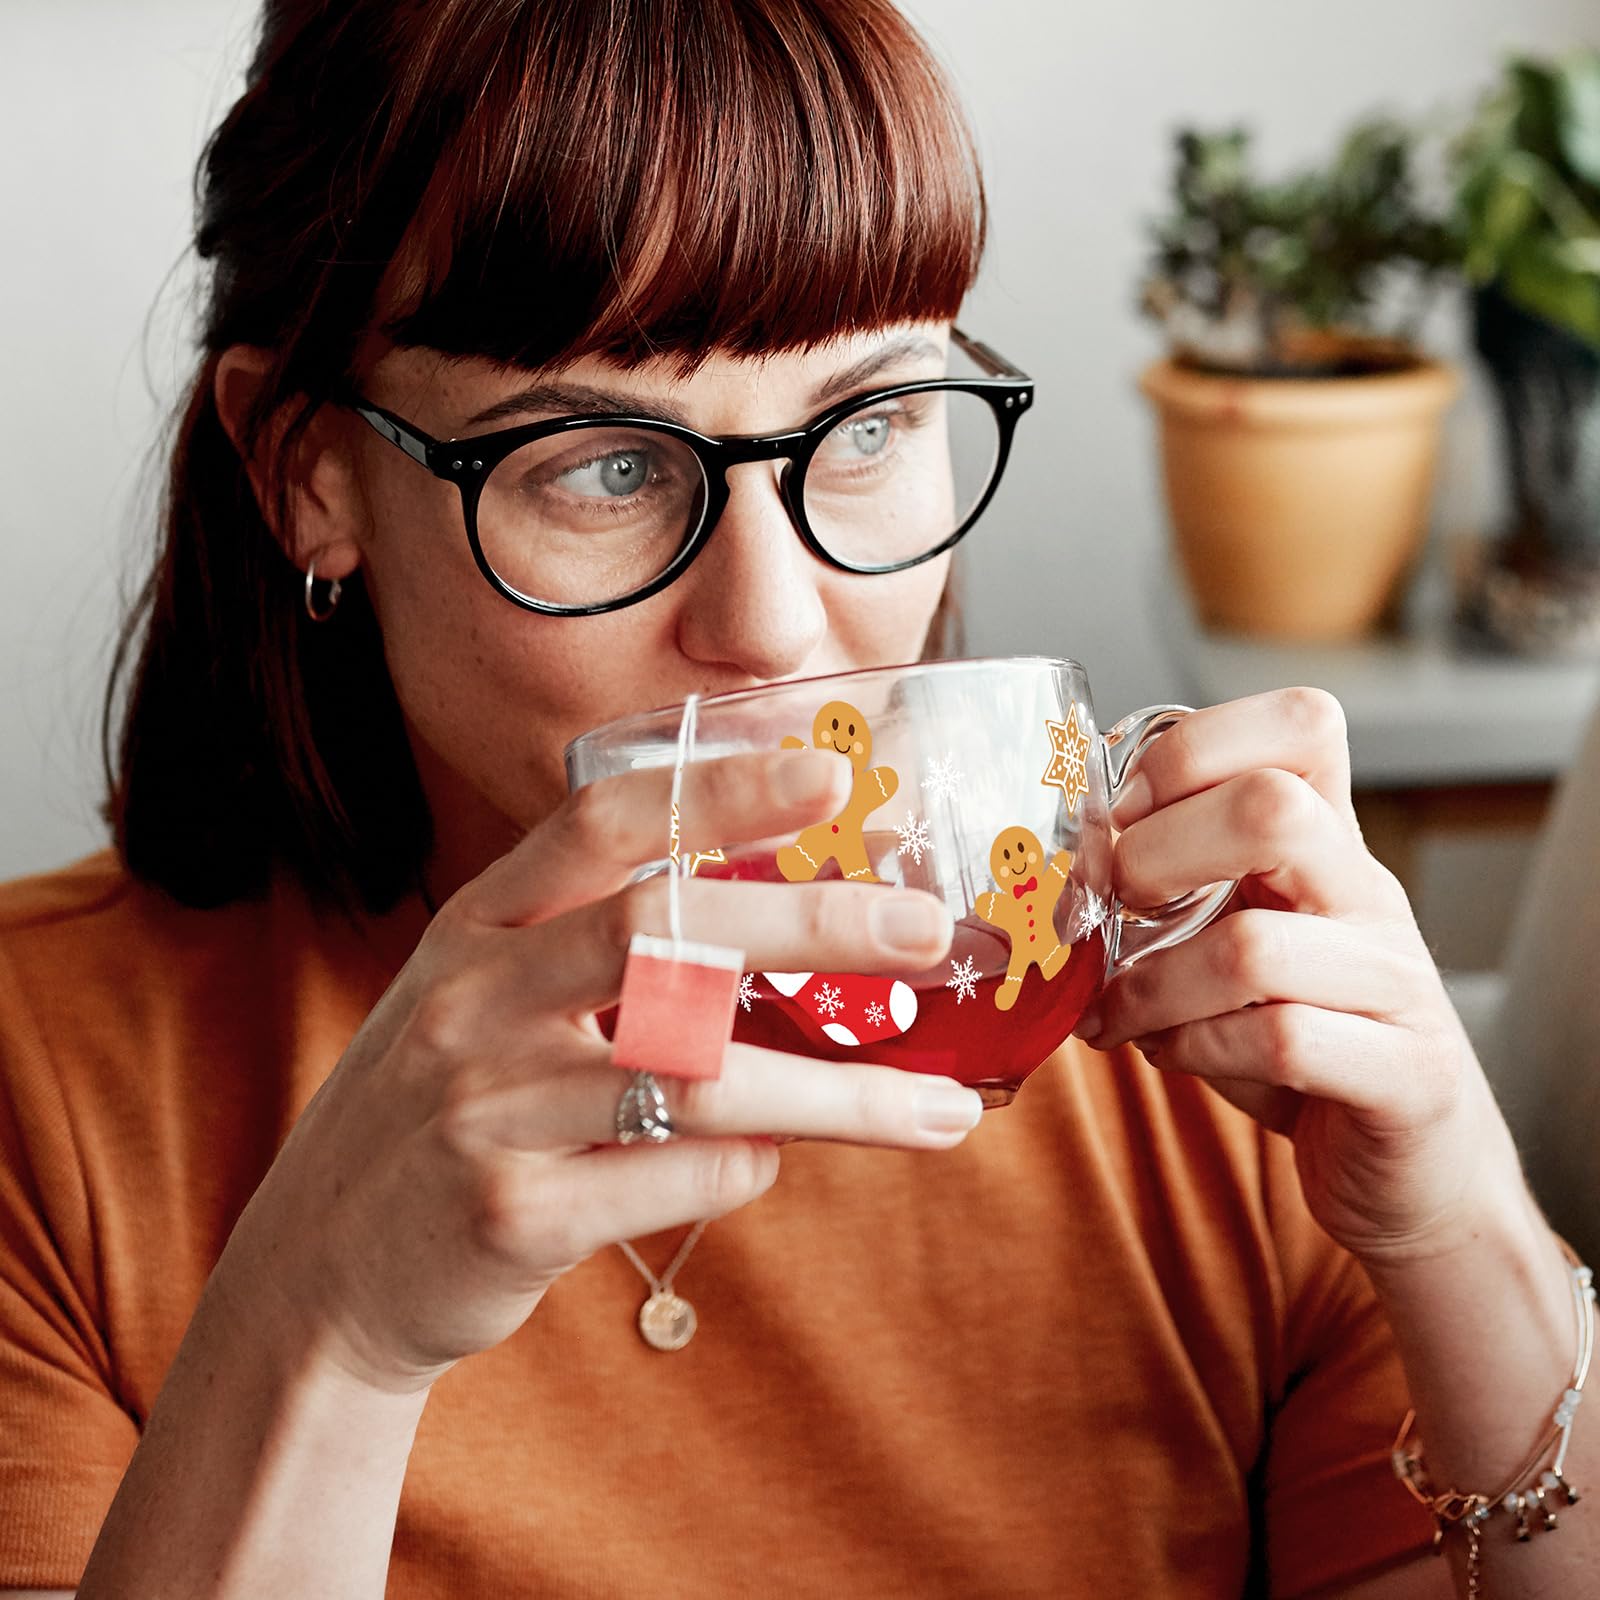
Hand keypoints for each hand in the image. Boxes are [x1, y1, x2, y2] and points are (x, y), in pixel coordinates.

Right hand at [222, 747, 970, 1390]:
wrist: (321, 1272)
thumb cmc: (447, 1109)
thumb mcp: (487, 997)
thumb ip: (597, 949)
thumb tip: (785, 927)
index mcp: (482, 926)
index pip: (605, 823)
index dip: (718, 788)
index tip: (828, 774)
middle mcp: (479, 1000)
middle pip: (662, 932)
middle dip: (811, 923)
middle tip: (927, 932)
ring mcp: (488, 1106)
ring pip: (696, 1076)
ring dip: (837, 1096)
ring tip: (940, 1112)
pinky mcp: (507, 1213)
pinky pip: (668, 1178)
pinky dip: (746, 1169)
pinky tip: (777, 1162)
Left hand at [1074, 688, 1521, 1265]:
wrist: (1411, 1165)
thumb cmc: (1297, 1038)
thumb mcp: (1236, 938)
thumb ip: (1176, 888)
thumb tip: (1052, 859)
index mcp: (1329, 844)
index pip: (1301, 724)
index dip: (1191, 750)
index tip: (1120, 816)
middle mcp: (1371, 895)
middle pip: (1272, 808)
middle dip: (1154, 855)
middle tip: (1106, 911)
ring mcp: (1397, 982)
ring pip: (1253, 946)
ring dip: (1151, 986)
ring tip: (1116, 1014)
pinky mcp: (1407, 1075)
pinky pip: (1283, 1040)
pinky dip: (1197, 1051)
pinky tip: (1173, 1056)